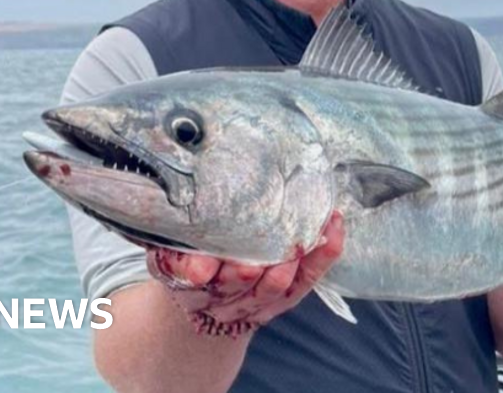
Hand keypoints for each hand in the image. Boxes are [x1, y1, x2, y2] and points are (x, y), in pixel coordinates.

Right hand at [146, 211, 344, 335]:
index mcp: (185, 281)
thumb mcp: (169, 246)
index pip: (186, 280)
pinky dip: (322, 256)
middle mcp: (219, 298)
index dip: (192, 274)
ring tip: (300, 239)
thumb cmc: (190, 257)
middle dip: (242, 274)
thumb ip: (173, 233)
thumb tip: (171, 198)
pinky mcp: (284, 299)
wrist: (206, 299)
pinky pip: (306, 282)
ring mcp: (254, 302)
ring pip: (271, 290)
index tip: (198, 268)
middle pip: (232, 288)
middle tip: (252, 259)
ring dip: (287, 264)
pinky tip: (333, 227)